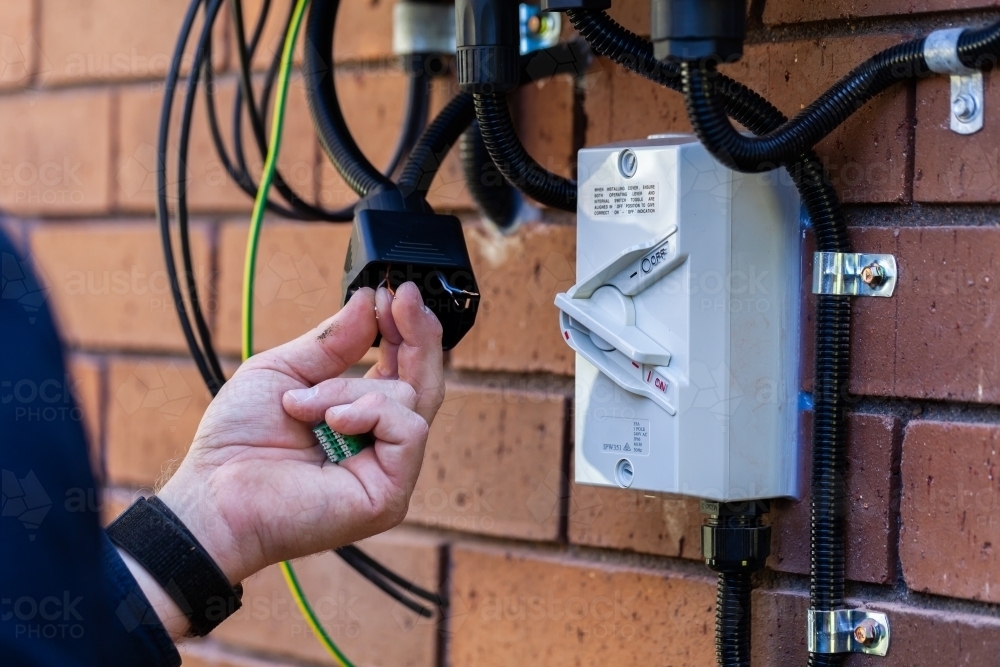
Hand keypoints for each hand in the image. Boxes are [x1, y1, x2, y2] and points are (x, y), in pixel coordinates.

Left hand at [154, 282, 443, 587]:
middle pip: (425, 380)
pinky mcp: (391, 493)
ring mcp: (388, 469)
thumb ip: (332, 341)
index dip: (405, 329)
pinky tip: (333, 421)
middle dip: (417, 335)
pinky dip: (370, 412)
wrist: (216, 493)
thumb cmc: (238, 442)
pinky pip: (409, 430)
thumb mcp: (283, 372)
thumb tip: (368, 302)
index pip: (402, 367)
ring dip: (351, 388)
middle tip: (402, 298)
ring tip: (303, 405)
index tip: (396, 293)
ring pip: (409, 397)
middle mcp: (378, 441)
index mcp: (358, 414)